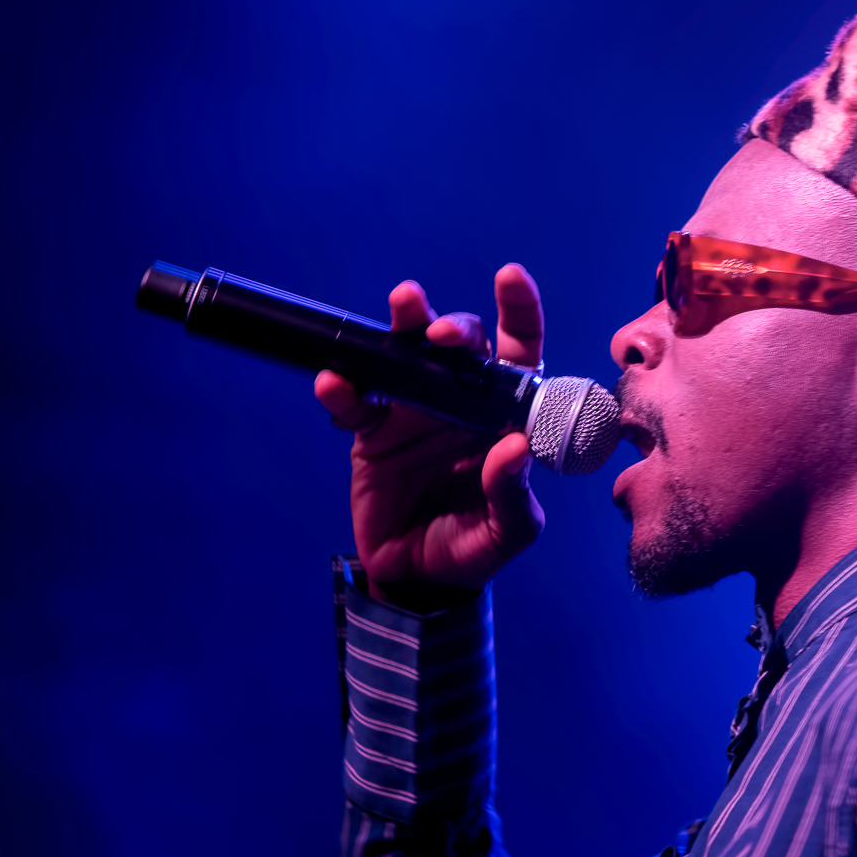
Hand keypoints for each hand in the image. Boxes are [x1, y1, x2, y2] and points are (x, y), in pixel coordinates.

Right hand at [315, 264, 546, 608]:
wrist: (417, 579)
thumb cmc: (475, 546)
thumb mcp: (509, 531)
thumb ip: (513, 493)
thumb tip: (515, 448)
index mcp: (506, 414)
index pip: (520, 351)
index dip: (518, 310)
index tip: (509, 278)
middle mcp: (463, 401)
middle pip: (461, 346)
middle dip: (455, 326)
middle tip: (443, 334)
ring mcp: (415, 411)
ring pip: (407, 356)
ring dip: (403, 326)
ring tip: (401, 306)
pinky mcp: (373, 433)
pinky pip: (357, 402)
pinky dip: (344, 389)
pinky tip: (335, 383)